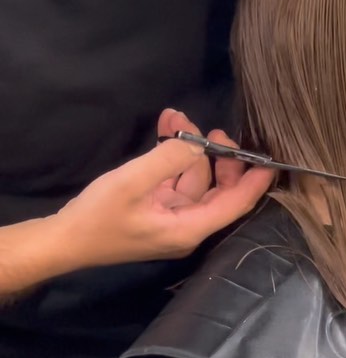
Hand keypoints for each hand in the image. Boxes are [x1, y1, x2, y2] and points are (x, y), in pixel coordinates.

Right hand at [52, 109, 272, 267]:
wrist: (64, 240)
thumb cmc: (99, 216)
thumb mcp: (133, 181)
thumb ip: (169, 159)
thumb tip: (197, 143)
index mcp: (190, 228)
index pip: (236, 204)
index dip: (255, 181)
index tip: (270, 157)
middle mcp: (188, 227)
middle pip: (220, 191)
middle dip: (219, 157)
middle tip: (212, 130)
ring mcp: (172, 219)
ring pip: (196, 181)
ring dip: (190, 150)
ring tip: (176, 118)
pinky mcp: (157, 211)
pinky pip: (176, 181)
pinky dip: (173, 158)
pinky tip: (167, 130)